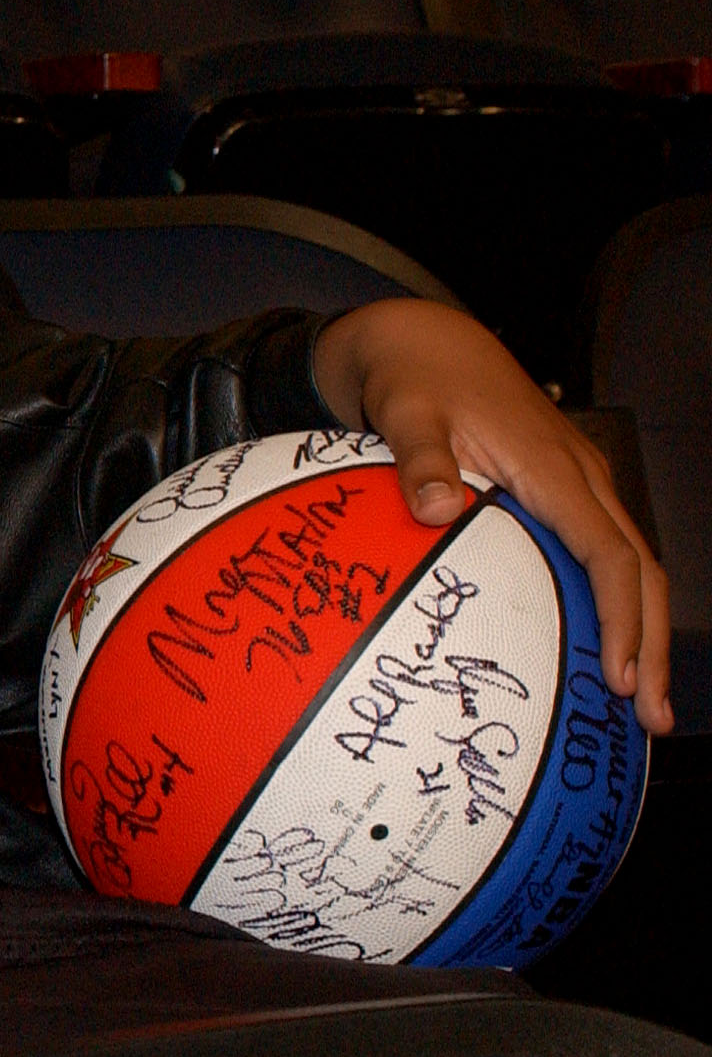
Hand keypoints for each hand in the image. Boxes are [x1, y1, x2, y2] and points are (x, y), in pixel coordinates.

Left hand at [316, 299, 672, 733]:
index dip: (623, 615)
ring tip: (638, 703)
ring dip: (640, 629)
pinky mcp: (562, 489)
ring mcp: (577, 482)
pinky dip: (612, 601)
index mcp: (553, 466)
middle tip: (650, 718)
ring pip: (629, 563)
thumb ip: (419, 458)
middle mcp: (581, 477)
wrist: (424, 339)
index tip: (624, 676)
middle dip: (651, 643)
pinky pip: (603, 551)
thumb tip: (434, 508)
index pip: (609, 551)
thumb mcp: (404, 411)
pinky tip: (596, 646)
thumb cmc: (414, 378)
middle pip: (638, 568)